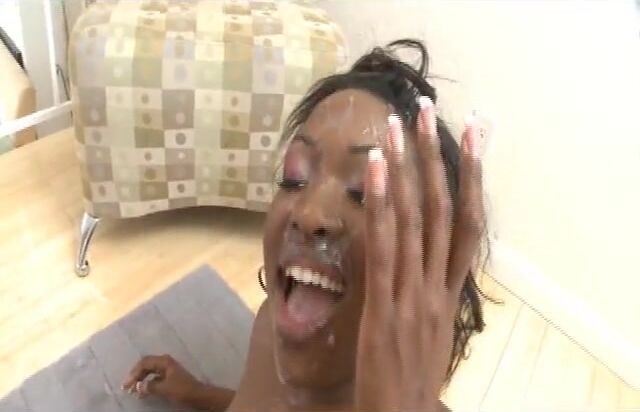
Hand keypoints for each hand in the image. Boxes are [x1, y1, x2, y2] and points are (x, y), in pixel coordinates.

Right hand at [122, 354, 204, 405]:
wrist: (197, 395)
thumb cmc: (181, 389)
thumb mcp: (164, 388)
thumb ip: (149, 386)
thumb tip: (138, 386)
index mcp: (164, 361)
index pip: (144, 363)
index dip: (134, 373)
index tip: (127, 384)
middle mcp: (165, 362)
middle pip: (146, 365)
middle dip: (136, 375)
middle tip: (126, 387)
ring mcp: (168, 368)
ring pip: (150, 371)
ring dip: (140, 379)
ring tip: (133, 389)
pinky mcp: (169, 376)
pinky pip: (154, 376)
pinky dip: (147, 382)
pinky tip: (143, 390)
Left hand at [354, 97, 483, 410]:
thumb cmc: (412, 377)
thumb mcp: (431, 331)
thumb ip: (430, 293)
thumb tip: (427, 264)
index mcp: (449, 292)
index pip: (468, 225)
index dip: (473, 178)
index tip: (474, 136)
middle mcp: (437, 286)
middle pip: (443, 209)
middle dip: (435, 156)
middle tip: (427, 109)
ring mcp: (413, 294)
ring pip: (415, 220)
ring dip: (406, 167)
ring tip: (396, 124)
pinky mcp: (385, 307)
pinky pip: (385, 249)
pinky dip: (382, 206)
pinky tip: (376, 171)